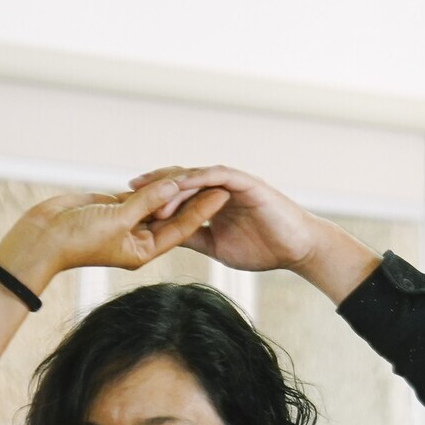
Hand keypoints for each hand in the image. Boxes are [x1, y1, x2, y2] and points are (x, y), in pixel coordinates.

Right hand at [0, 180, 231, 296]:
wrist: (41, 239)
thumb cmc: (76, 239)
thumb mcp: (116, 219)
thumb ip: (145, 202)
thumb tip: (172, 186)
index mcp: (144, 250)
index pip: (181, 228)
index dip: (203, 209)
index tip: (224, 193)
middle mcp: (139, 238)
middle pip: (173, 215)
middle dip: (195, 198)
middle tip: (220, 180)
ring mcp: (126, 223)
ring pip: (155, 203)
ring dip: (174, 188)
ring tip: (199, 173)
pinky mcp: (111, 208)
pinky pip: (137, 195)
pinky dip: (150, 184)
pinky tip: (170, 173)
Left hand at [127, 165, 327, 273]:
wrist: (297, 249)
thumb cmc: (264, 249)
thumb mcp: (217, 246)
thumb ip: (194, 237)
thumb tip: (165, 238)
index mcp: (211, 202)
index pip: (176, 195)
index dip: (153, 199)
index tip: (129, 205)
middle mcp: (218, 188)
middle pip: (179, 179)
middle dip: (153, 184)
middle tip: (128, 191)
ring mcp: (230, 183)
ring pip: (193, 176)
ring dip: (170, 182)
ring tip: (148, 191)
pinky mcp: (244, 182)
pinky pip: (216, 175)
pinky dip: (197, 178)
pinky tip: (180, 184)